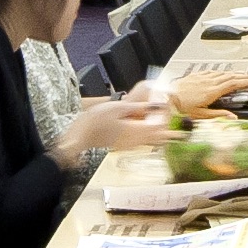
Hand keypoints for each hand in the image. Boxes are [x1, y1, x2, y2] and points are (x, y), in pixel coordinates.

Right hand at [60, 87, 175, 159]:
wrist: (81, 135)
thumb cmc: (96, 121)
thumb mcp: (119, 108)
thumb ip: (140, 107)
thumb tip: (158, 104)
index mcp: (137, 131)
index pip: (161, 125)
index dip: (166, 114)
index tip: (166, 102)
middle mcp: (137, 141)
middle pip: (161, 134)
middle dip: (166, 122)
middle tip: (166, 108)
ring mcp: (133, 145)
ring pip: (154, 139)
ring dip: (160, 128)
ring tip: (158, 114)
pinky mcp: (128, 145)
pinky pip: (146, 140)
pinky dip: (151, 132)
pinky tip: (147, 122)